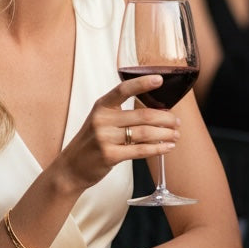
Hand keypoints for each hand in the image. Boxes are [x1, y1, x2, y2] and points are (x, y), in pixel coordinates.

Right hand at [54, 76, 179, 191]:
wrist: (71, 168)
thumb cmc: (92, 141)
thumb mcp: (102, 121)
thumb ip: (124, 113)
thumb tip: (160, 110)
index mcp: (102, 106)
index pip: (123, 90)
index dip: (142, 83)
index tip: (160, 79)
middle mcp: (102, 120)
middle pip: (144, 115)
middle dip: (166, 118)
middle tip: (177, 122)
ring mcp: (105, 138)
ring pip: (145, 133)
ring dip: (166, 134)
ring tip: (176, 135)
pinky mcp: (109, 156)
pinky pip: (141, 150)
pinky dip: (158, 148)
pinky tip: (168, 147)